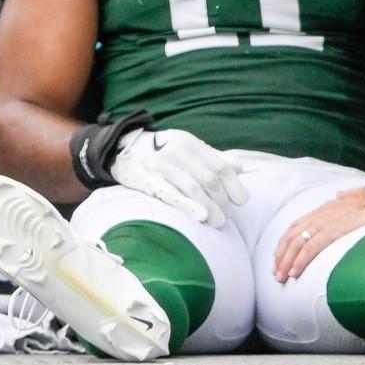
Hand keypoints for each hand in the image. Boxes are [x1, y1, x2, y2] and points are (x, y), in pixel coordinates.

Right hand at [112, 127, 248, 224]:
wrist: (122, 149)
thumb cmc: (162, 152)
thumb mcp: (187, 149)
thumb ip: (213, 158)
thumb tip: (239, 168)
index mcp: (190, 143)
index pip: (219, 165)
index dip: (234, 185)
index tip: (241, 201)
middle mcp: (176, 151)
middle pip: (209, 179)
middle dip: (222, 200)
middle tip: (227, 216)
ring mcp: (160, 165)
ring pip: (193, 188)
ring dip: (210, 207)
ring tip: (219, 222)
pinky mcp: (146, 180)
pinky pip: (170, 194)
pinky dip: (188, 205)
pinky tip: (201, 216)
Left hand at [273, 186, 364, 282]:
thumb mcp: (350, 197)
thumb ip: (343, 198)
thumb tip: (340, 195)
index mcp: (320, 211)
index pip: (294, 227)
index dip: (284, 243)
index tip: (279, 257)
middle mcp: (317, 217)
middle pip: (291, 238)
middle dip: (281, 256)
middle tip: (276, 273)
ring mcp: (323, 224)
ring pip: (296, 244)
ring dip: (286, 262)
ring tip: (281, 277)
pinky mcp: (332, 231)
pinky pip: (310, 248)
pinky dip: (300, 261)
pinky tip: (294, 272)